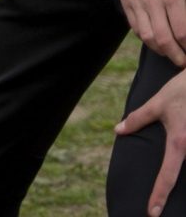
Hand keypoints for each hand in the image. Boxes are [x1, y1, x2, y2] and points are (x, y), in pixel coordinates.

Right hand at [113, 0, 185, 66]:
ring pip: (147, 36)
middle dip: (177, 56)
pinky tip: (154, 40)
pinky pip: (135, 26)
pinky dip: (145, 38)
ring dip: (160, 50)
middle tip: (184, 63)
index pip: (183, 31)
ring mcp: (137, 2)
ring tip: (171, 54)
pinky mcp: (126, 1)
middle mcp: (153, 2)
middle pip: (164, 39)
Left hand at [115, 67, 185, 215]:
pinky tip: (181, 164)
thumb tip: (118, 131)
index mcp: (179, 142)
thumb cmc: (182, 90)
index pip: (167, 175)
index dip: (159, 194)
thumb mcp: (157, 104)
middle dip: (177, 194)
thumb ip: (137, 119)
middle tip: (159, 208)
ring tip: (178, 200)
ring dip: (185, 182)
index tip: (152, 212)